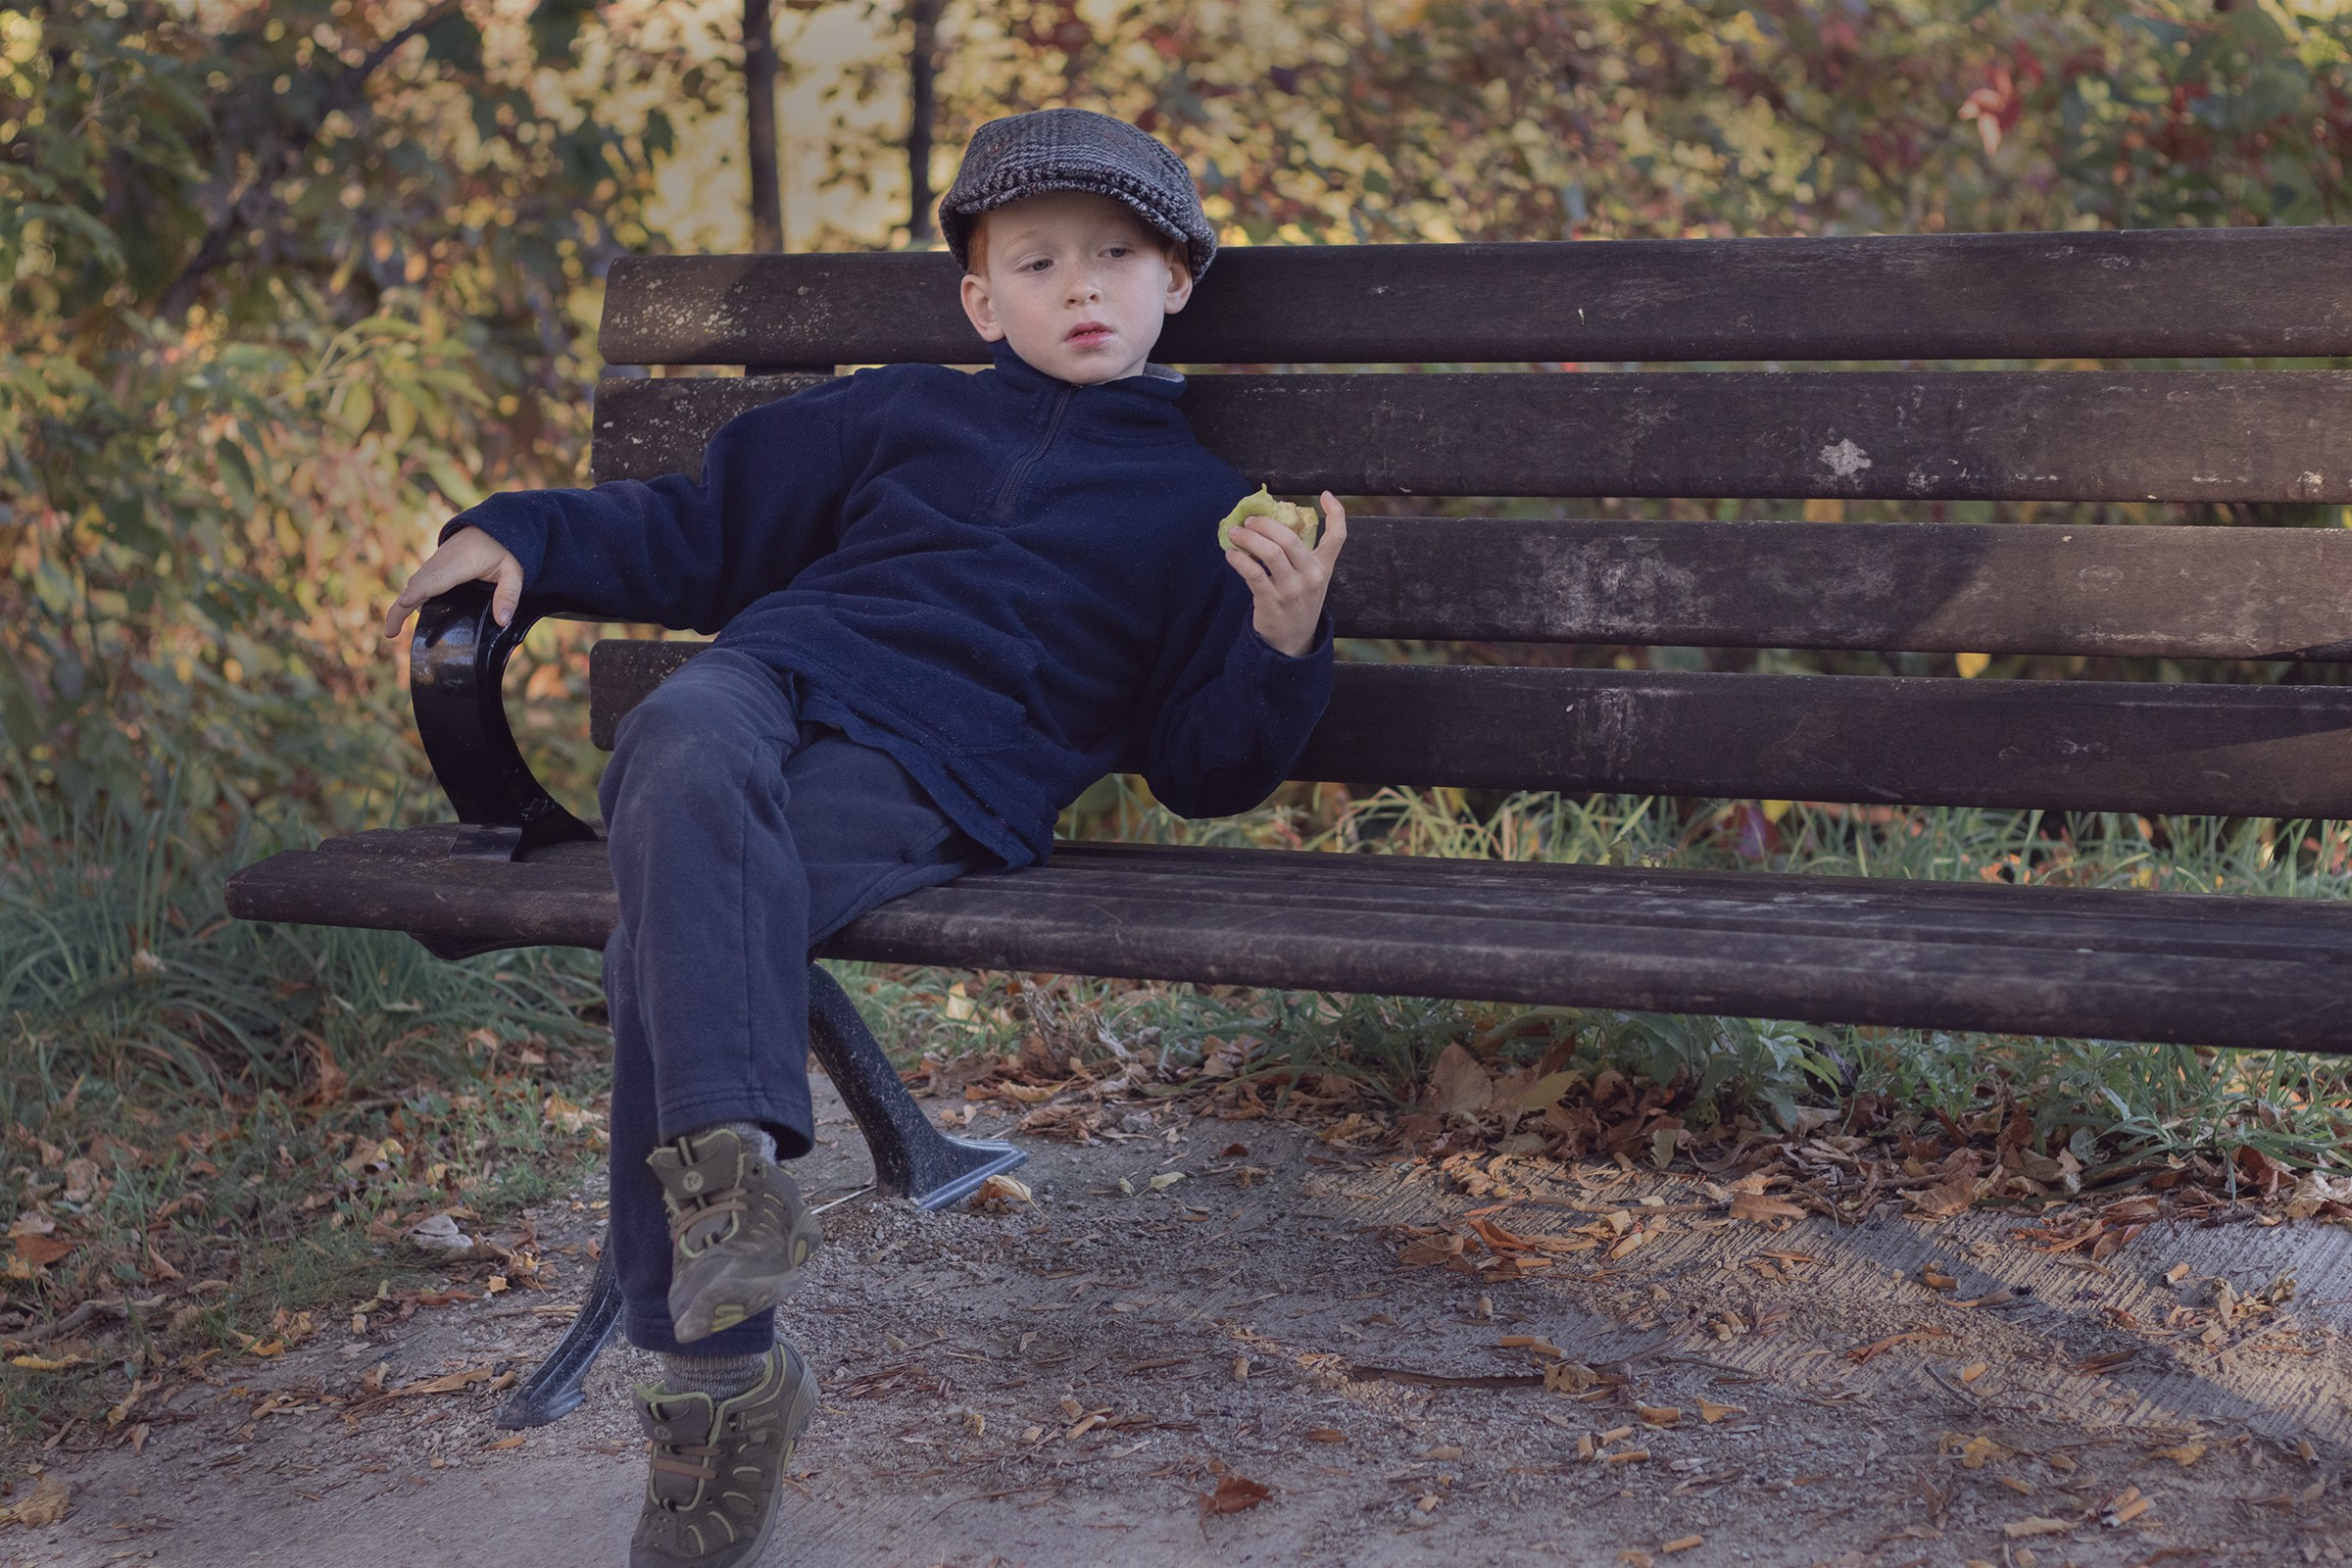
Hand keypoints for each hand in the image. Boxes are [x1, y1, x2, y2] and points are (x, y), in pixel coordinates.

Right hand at [382, 526, 522, 639]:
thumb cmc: (502, 549)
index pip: (437, 579)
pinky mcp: (432, 568)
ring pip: (413, 585)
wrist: (488, 527)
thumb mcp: (514, 571)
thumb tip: (502, 620)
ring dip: (401, 605)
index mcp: (461, 563)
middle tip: (390, 633)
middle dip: (400, 607)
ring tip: (392, 630)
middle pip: (416, 586)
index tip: (405, 602)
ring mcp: (434, 564)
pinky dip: (408, 598)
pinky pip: (417, 584)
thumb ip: (509, 595)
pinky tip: (403, 616)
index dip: (420, 591)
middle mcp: (441, 563)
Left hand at [1224, 492, 1346, 657]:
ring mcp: (1292, 590)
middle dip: (1266, 524)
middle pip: (1290, 539)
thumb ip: (1301, 556)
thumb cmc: (1297, 603)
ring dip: (1249, 538)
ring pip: (1270, 553)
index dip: (1336, 513)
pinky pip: (1252, 572)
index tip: (1327, 494)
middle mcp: (1312, 577)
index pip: (1338, 537)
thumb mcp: (1310, 580)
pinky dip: (1239, 559)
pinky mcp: (1272, 601)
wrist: (1292, 643)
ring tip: (1235, 532)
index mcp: (1323, 568)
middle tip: (1249, 520)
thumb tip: (1271, 523)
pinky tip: (1231, 554)